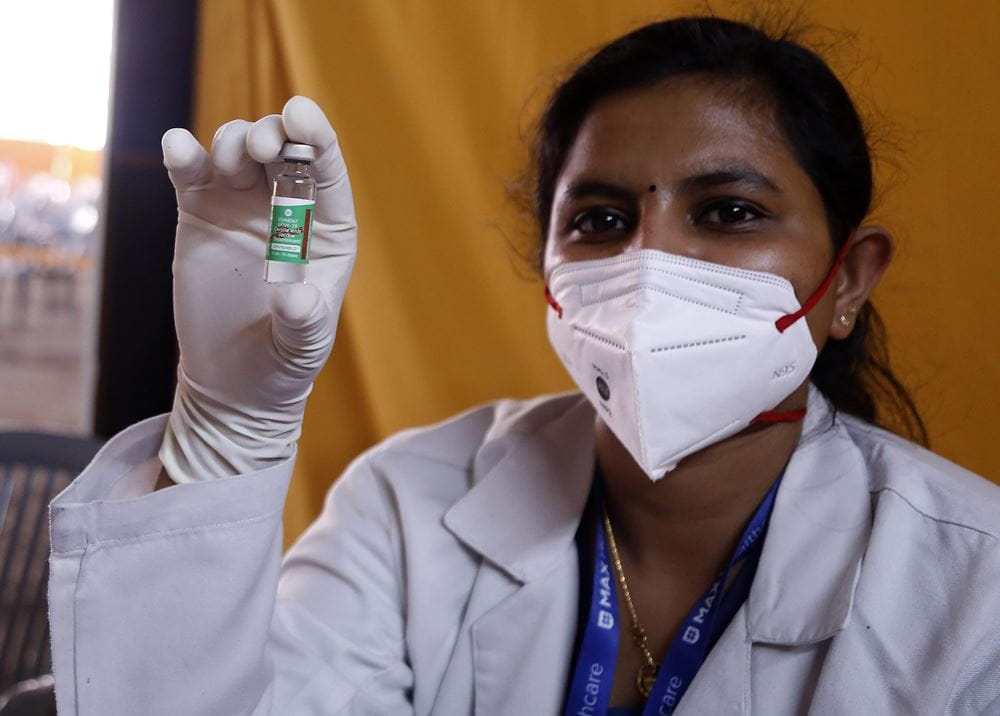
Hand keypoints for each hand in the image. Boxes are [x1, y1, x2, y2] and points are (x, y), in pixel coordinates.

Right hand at [157, 96, 356, 481]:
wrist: (235, 379)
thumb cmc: (283, 359)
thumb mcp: (301, 345)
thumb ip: (301, 321)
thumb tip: (292, 299)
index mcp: (326, 229)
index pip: (327, 171)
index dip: (317, 136)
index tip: (300, 111)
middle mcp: (287, 208)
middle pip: (283, 149)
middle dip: (272, 134)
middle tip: (261, 147)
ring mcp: (241, 206)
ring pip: (237, 151)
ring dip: (232, 143)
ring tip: (225, 163)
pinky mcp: (198, 214)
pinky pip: (190, 174)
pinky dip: (183, 154)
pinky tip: (177, 148)